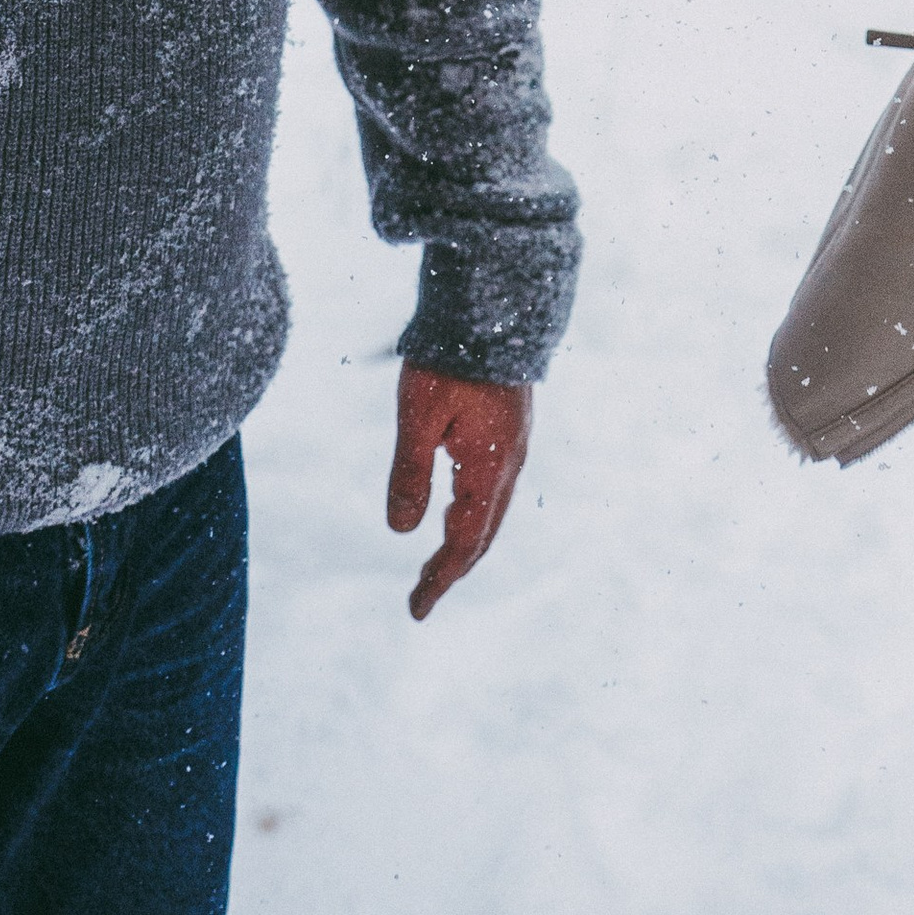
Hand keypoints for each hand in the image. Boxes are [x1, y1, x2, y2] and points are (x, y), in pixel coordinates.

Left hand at [385, 361, 531, 620]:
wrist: (493, 305)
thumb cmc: (450, 357)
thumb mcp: (417, 416)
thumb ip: (409, 473)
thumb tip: (399, 531)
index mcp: (489, 468)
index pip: (464, 542)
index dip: (440, 578)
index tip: (417, 609)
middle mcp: (509, 464)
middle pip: (483, 535)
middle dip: (452, 569)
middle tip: (421, 598)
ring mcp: (513, 445)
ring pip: (490, 512)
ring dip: (462, 543)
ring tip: (434, 565)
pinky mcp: (509, 429)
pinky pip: (492, 488)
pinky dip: (471, 514)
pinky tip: (452, 509)